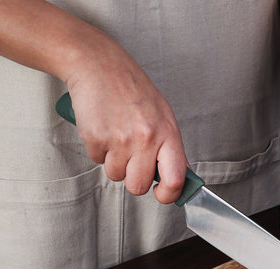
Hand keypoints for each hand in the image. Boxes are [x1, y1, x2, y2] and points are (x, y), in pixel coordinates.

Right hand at [65, 34, 187, 203]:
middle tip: (132, 158)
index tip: (162, 193)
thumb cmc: (132, 89)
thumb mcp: (163, 115)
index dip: (168, 195)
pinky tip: (103, 127)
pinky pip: (97, 160)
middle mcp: (146, 138)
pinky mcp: (96, 137)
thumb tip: (183, 176)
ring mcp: (120, 139)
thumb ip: (172, 148)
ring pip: (116, 176)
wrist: (98, 63)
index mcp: (168, 134)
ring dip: (115, 162)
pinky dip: (99, 149)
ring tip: (116, 135)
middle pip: (139, 186)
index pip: (176, 179)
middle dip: (134, 178)